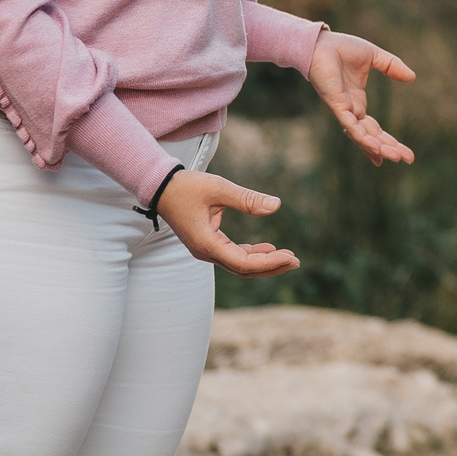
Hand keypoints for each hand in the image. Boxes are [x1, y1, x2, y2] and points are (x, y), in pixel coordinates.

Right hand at [157, 170, 299, 276]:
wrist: (160, 186)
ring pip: (238, 265)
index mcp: (207, 244)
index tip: (290, 257)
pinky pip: (232, 256)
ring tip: (288, 257)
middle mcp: (205, 252)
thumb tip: (276, 205)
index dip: (269, 263)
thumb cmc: (186, 186)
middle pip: (243, 269)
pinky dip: (251, 255)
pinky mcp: (206, 244)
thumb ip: (247, 198)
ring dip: (263, 263)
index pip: (243, 263)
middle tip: (296, 261)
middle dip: (271, 267)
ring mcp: (205, 250)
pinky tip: (268, 249)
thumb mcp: (219, 188)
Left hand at [306, 30, 416, 164]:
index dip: (386, 141)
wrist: (320, 43)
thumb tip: (412, 77)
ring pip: (361, 136)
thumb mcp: (374, 57)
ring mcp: (342, 110)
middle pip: (371, 137)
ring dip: (377, 148)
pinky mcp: (336, 105)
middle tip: (408, 160)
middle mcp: (350, 110)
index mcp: (357, 102)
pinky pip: (350, 125)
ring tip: (395, 157)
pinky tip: (375, 147)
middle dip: (389, 149)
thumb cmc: (341, 48)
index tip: (401, 153)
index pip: (373, 128)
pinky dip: (362, 138)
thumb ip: (392, 67)